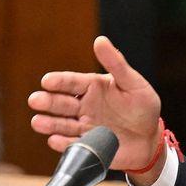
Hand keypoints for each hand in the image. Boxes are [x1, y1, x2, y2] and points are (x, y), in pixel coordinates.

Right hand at [28, 36, 163, 178]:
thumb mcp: (133, 83)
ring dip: (49, 123)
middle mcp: (84, 106)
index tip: (47, 81)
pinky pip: (72, 144)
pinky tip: (54, 140)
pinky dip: (62, 143)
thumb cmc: (143, 107)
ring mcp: (83, 126)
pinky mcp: (86, 145)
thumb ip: (116, 63)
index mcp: (93, 87)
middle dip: (47, 101)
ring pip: (62, 124)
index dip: (59, 81)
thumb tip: (100, 40)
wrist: (150, 138)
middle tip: (35, 100)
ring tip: (37, 122)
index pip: (72, 82)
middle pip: (61, 103)